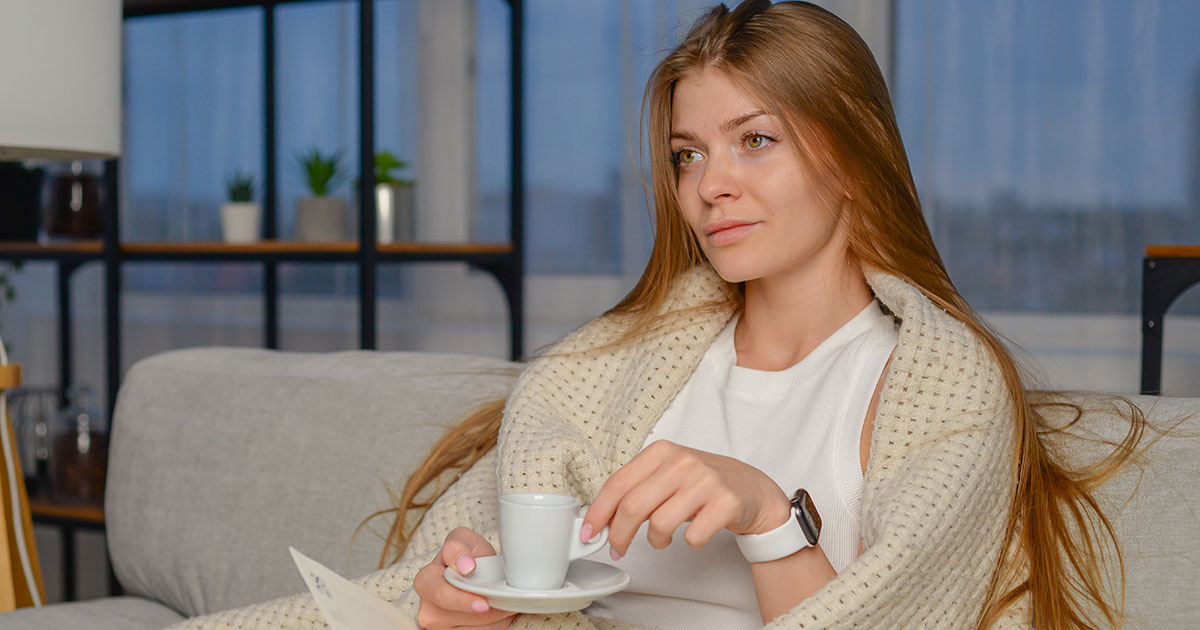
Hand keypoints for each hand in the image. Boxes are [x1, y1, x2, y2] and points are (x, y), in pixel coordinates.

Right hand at [414, 527, 516, 629]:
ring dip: (494, 618)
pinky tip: (496, 612)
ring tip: (500, 600)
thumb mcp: (462, 539)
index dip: (463, 601)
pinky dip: (493, 625)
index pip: (442, 595)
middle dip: (488, 611)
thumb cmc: (466, 555)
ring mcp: (440, 626)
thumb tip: (464, 566)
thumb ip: (458, 547)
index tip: (484, 603)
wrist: (471, 572)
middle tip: (506, 600)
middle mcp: (428, 609)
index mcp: (425, 582)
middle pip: (464, 617)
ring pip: (475, 629)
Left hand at [581, 440, 790, 558]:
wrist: (753, 489)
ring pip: (660, 525)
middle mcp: (682, 462)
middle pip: (634, 506)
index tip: (588, 532)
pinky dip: (690, 543)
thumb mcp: (668, 475)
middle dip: (619, 535)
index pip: (618, 483)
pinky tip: (696, 533)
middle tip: (617, 549)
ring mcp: (706, 481)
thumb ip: (637, 490)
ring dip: (656, 541)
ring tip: (662, 538)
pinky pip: (693, 537)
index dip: (599, 512)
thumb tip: (602, 518)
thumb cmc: (703, 484)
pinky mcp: (726, 502)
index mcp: (662, 452)